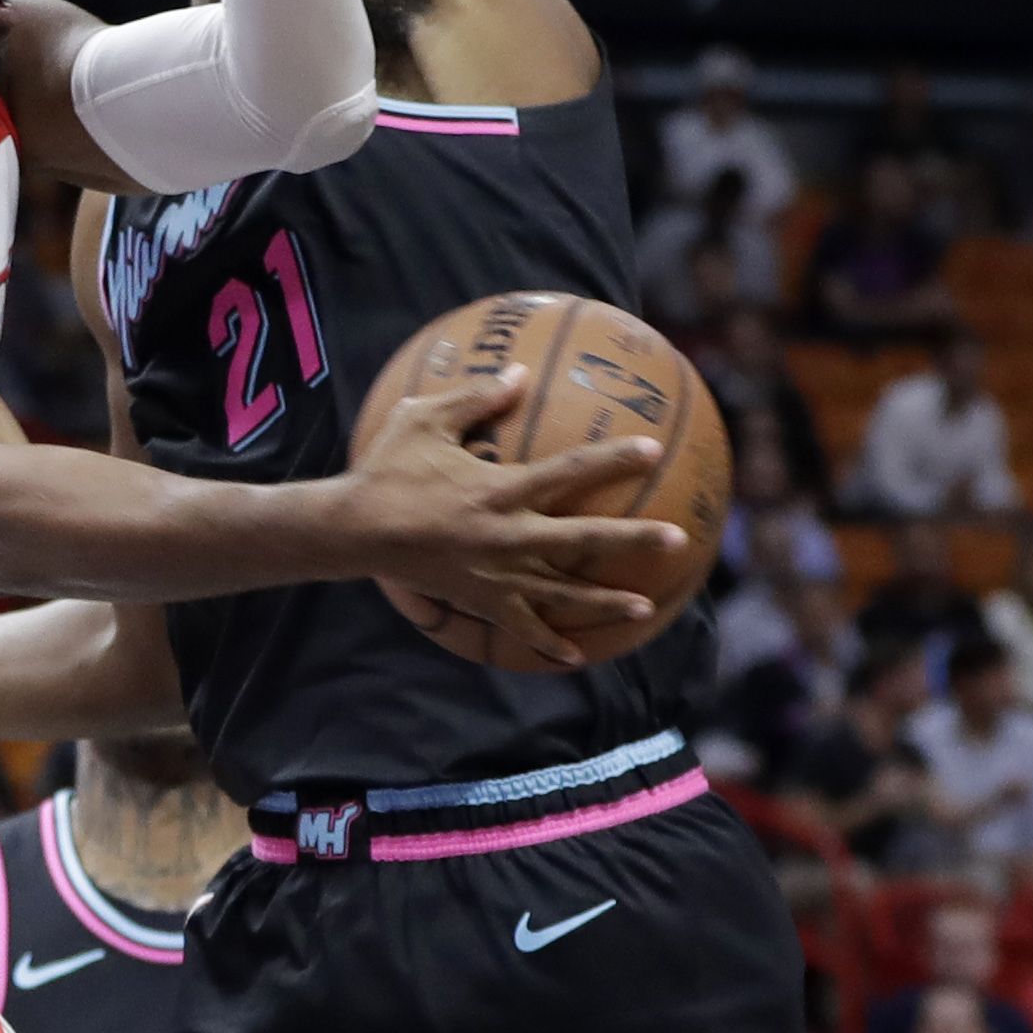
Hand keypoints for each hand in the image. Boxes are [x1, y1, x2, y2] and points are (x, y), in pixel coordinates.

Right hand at [345, 374, 689, 671]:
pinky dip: (547, 643)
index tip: (651, 447)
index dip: (613, 459)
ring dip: (605, 603)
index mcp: (500, 489)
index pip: (570, 471)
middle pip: (583, 541)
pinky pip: (519, 628)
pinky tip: (575, 655)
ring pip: (562, 594)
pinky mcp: (479, 601)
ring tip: (645, 608)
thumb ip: (477, 397)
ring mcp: (495, 575)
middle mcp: (507, 536)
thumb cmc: (388, 468)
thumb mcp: (424, 418)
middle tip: (678, 539)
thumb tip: (521, 376)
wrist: (354, 531)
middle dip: (632, 540)